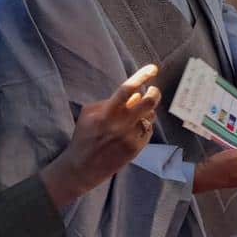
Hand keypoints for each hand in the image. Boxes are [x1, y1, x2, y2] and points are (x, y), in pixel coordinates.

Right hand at [40, 64, 160, 209]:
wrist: (81, 168)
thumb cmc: (84, 136)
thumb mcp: (89, 114)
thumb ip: (110, 101)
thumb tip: (134, 94)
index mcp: (107, 113)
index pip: (128, 89)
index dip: (142, 76)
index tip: (153, 68)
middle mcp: (121, 124)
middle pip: (149, 102)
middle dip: (155, 93)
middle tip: (153, 90)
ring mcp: (130, 137)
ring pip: (150, 116)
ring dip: (147, 111)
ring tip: (136, 114)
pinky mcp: (135, 149)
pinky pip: (148, 130)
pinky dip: (144, 125)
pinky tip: (133, 129)